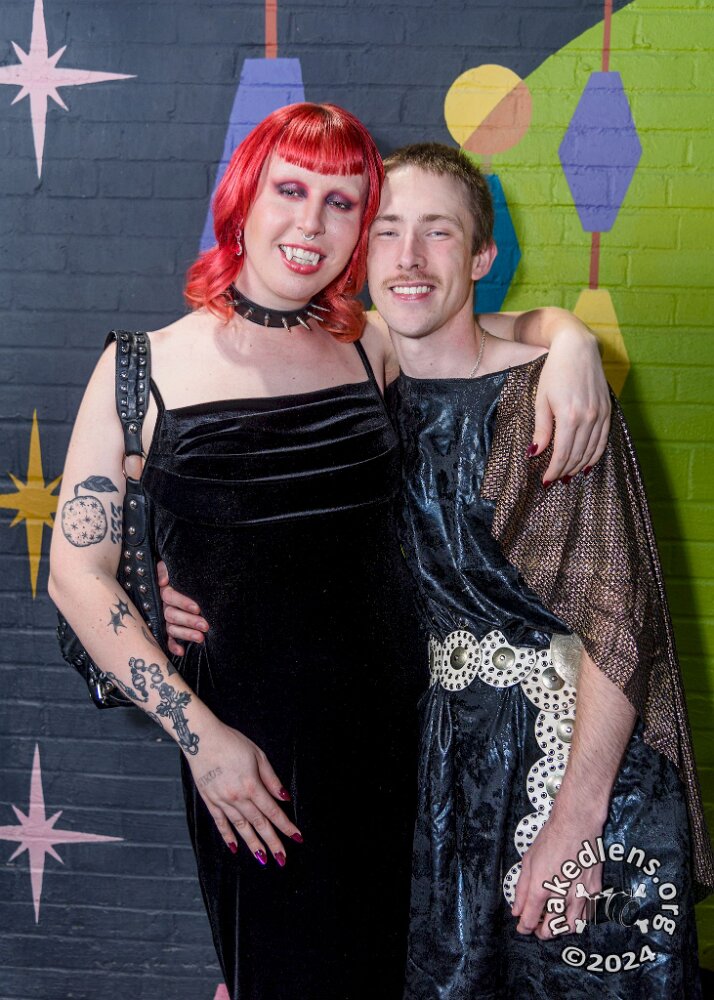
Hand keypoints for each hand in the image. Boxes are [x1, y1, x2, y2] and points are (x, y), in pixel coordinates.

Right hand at [157, 560, 208, 655]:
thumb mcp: (174, 566)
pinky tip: (181, 652)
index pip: (170, 597)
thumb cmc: (181, 574)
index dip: (183, 603)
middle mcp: (166, 606)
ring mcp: (168, 618)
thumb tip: (163, 581)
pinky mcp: (172, 628)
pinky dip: (174, 646)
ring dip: (186, 634)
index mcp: (166, 591)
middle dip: (189, 621)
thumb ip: (166, 569)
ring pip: (172, 628)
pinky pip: (169, 639)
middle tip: (205, 626)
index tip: (197, 608)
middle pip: (172, 615)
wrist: (186, 579)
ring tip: (201, 638)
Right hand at [189, 720, 301, 865]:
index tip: (297, 837)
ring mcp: (222, 801)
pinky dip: (228, 836)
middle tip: (282, 859)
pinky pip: (220, 823)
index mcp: (252, 785)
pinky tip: (235, 848)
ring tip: (263, 859)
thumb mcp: (258, 755)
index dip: (286, 826)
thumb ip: (271, 779)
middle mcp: (237, 797)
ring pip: (241, 827)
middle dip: (272, 842)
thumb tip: (285, 798)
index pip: (273, 811)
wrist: (201, 738)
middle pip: (259, 824)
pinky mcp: (210, 801)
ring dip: (253, 844)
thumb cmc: (232, 742)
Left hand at [512, 812, 603, 939]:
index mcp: (541, 888)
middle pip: (551, 930)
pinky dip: (576, 919)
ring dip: (559, 929)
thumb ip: (521, 889)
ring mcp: (580, 895)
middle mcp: (561, 896)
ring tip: (553, 922)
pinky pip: (586, 916)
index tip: (522, 927)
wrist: (577, 825)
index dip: (524, 927)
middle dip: (542, 932)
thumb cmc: (550, 839)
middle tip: (537, 927)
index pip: (530, 920)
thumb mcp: (528, 861)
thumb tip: (516, 910)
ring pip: (570, 927)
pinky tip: (569, 912)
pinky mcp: (594, 891)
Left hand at [533, 327, 610, 482]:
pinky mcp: (608, 410)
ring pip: (591, 450)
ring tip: (568, 475)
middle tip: (555, 480)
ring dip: (579, 466)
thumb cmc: (554, 372)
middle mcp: (588, 418)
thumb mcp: (541, 400)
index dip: (554, 470)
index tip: (546, 480)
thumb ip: (541, 429)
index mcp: (569, 417)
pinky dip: (595, 454)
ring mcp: (601, 414)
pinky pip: (603, 439)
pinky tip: (587, 463)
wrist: (578, 348)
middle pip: (577, 455)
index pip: (563, 454)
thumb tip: (535, 453)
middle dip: (565, 471)